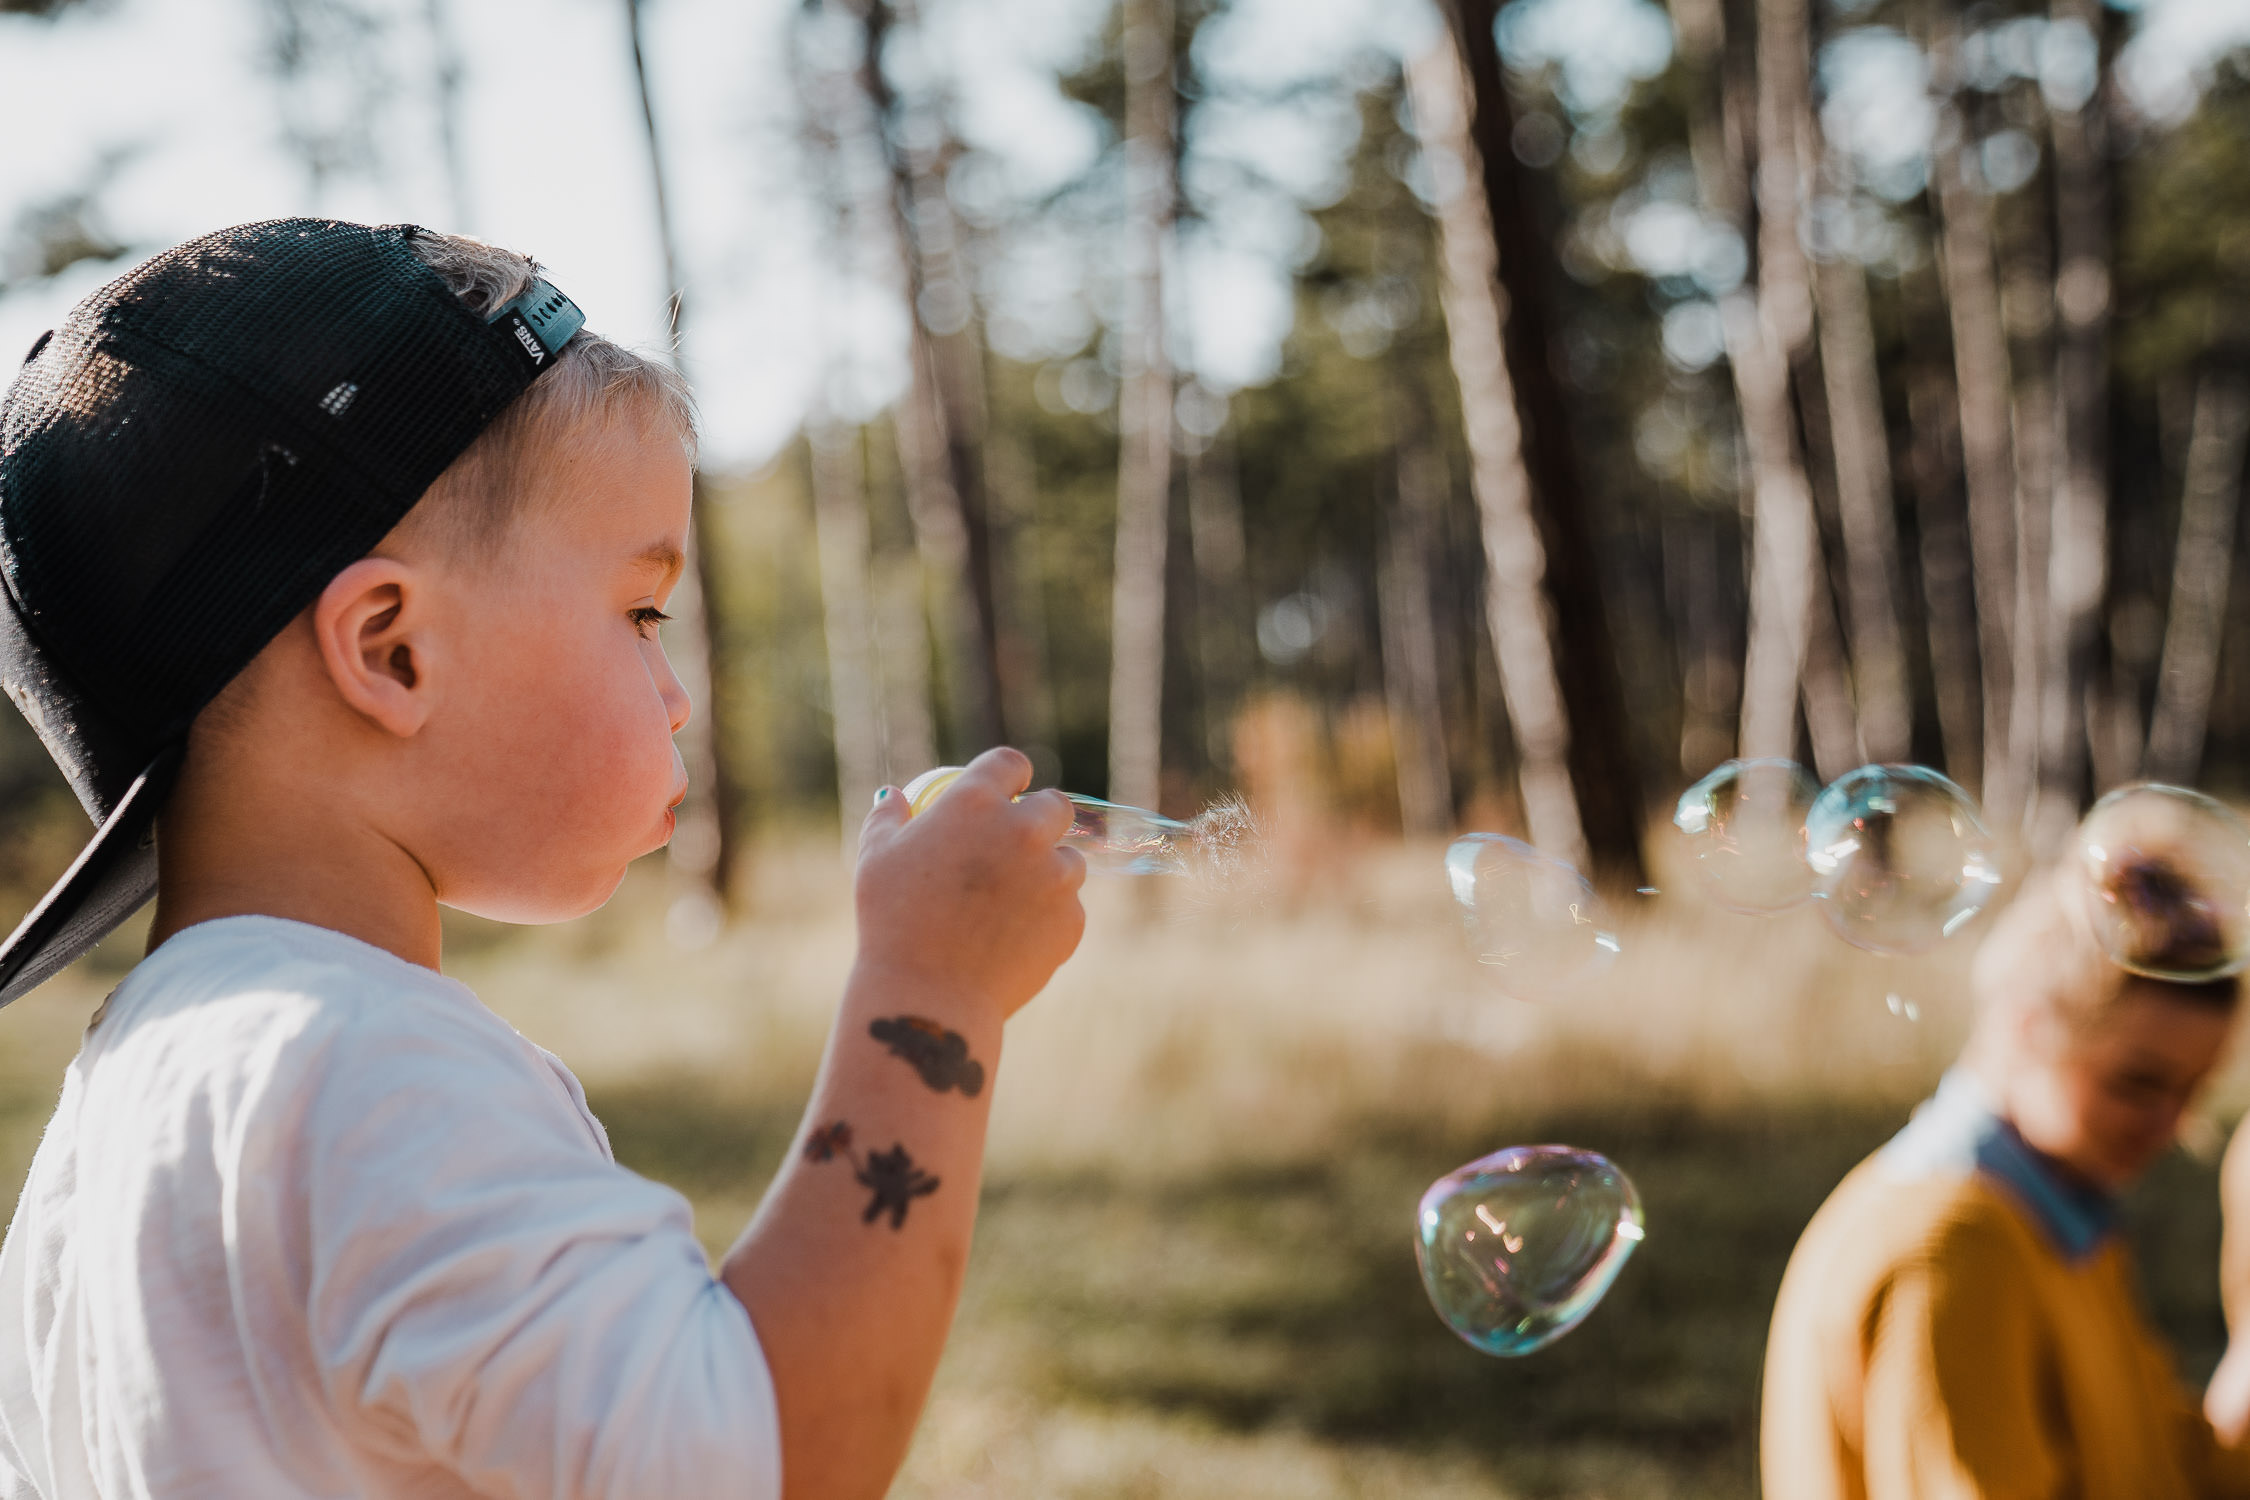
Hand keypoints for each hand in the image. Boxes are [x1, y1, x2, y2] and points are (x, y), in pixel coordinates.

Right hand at [852, 747, 1086, 1020]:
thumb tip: (893, 794)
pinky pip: (1067, 908)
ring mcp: (1054, 875)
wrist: (929, 996)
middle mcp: (1024, 830)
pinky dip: (1048, 917)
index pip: (1010, 764)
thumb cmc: (892, 924)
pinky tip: (1015, 937)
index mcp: (976, 803)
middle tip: (1023, 840)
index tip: (1011, 787)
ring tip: (1014, 899)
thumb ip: (887, 818)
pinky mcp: (1071, 919)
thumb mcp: (874, 861)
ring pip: (1069, 860)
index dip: (1012, 773)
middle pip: (1056, 805)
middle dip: (1043, 817)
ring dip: (1049, 870)